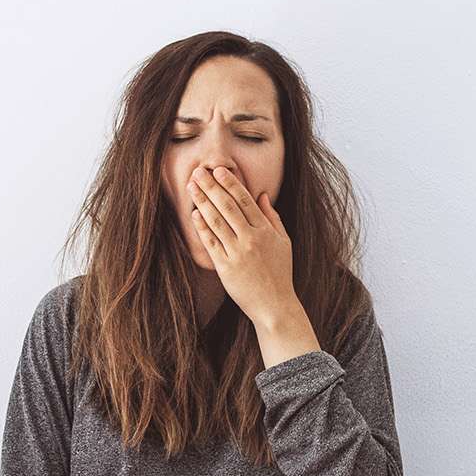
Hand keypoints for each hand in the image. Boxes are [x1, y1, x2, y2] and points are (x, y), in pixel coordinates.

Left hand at [187, 165, 296, 324]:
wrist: (274, 305)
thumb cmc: (280, 273)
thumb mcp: (284, 242)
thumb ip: (272, 217)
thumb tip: (262, 195)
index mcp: (266, 231)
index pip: (245, 201)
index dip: (230, 183)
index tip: (218, 170)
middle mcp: (251, 239)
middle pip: (228, 206)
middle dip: (212, 186)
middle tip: (199, 171)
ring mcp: (237, 253)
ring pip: (217, 221)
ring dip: (203, 201)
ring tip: (192, 187)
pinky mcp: (225, 267)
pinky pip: (211, 243)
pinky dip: (202, 227)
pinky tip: (194, 213)